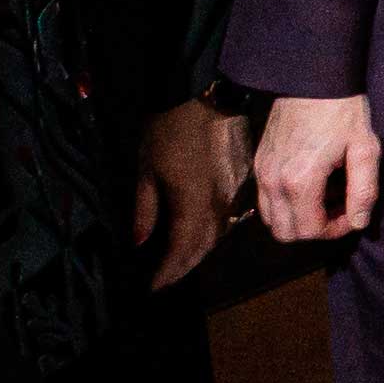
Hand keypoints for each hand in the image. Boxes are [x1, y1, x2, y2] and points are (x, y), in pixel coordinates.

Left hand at [131, 99, 240, 288]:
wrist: (204, 95)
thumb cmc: (168, 130)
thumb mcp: (145, 169)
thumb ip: (144, 210)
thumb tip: (140, 242)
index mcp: (193, 204)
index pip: (182, 251)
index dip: (167, 273)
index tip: (152, 288)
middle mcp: (219, 204)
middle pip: (204, 247)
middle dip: (183, 268)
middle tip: (165, 280)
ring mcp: (235, 193)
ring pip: (220, 233)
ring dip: (200, 252)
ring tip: (180, 262)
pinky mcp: (243, 181)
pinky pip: (229, 215)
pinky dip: (214, 231)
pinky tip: (203, 232)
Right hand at [251, 93, 383, 244]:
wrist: (314, 79)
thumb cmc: (343, 111)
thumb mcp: (365, 149)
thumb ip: (364, 191)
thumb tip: (359, 222)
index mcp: (299, 181)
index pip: (309, 231)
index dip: (334, 230)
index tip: (352, 212)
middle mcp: (272, 181)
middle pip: (284, 233)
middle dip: (314, 229)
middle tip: (339, 208)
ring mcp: (261, 172)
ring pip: (271, 219)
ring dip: (298, 217)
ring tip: (326, 196)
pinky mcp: (259, 162)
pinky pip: (265, 199)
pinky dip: (286, 203)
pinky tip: (312, 184)